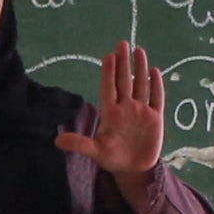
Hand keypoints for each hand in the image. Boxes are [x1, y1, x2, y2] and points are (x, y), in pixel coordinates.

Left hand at [63, 41, 170, 198]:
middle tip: (123, 43)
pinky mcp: (154, 118)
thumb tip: (57, 141)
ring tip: (139, 51)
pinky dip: (156, 85)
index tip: (108, 56)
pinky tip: (154, 71)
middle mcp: (126, 108)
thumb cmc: (112, 159)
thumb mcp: (95, 152)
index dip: (108, 72)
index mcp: (111, 113)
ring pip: (140, 85)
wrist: (134, 169)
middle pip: (125, 81)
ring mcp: (140, 111)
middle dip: (124, 63)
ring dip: (140, 69)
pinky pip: (156, 98)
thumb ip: (80, 144)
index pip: (109, 87)